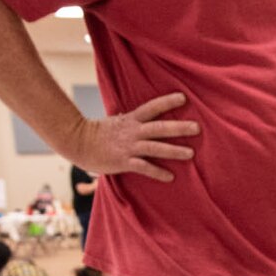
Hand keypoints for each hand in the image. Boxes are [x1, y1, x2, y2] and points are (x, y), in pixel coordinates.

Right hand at [70, 92, 198, 182]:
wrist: (77, 143)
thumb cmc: (97, 133)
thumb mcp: (115, 121)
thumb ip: (128, 119)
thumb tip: (137, 114)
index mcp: (131, 120)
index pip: (152, 107)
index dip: (167, 102)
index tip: (183, 97)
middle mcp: (132, 132)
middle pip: (159, 127)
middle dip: (179, 127)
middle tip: (197, 127)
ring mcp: (129, 147)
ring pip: (155, 147)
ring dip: (174, 150)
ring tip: (190, 153)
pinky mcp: (123, 162)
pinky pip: (143, 167)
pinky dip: (157, 172)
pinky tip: (170, 177)